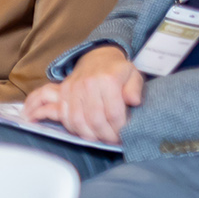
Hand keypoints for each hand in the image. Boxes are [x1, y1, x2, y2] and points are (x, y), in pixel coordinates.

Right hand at [24, 45, 140, 143]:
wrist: (97, 57)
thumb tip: (134, 102)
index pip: (113, 112)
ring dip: (89, 135)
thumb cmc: (118, 70)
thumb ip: (135, 89)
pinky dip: (74, 129)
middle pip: (95, 119)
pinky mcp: (63, 92)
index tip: (123, 135)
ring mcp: (73, 88)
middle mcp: (89, 83)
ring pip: (78, 121)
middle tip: (112, 140)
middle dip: (105, 135)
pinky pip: (65, 117)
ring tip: (100, 139)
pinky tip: (85, 132)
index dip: (119, 128)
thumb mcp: (133, 75)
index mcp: (109, 79)